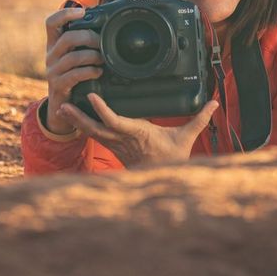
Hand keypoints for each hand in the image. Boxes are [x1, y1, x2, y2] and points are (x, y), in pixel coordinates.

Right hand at [44, 7, 102, 134]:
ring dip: (92, 56)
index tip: (82, 12)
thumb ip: (84, 43)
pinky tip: (98, 72)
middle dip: (89, 38)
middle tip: (103, 43)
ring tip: (103, 59)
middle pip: (67, 38)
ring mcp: (52, 71)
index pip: (51, 23)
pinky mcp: (58, 85)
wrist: (64, 105)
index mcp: (54, 44)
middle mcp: (50, 55)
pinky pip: (75, 75)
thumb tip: (106, 26)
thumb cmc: (74, 76)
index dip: (65, 14)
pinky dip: (90, 72)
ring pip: (73, 57)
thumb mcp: (76, 57)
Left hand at [57, 93, 219, 166]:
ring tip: (62, 107)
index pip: (115, 121)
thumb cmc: (172, 156)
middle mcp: (122, 139)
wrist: (163, 178)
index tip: (91, 97)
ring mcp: (115, 144)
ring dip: (76, 121)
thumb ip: (200, 119)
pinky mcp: (113, 146)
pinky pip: (94, 135)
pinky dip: (83, 126)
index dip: (102, 110)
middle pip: (94, 128)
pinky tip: (73, 117)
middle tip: (63, 104)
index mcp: (137, 133)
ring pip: (91, 132)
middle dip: (78, 117)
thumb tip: (214, 102)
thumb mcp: (186, 137)